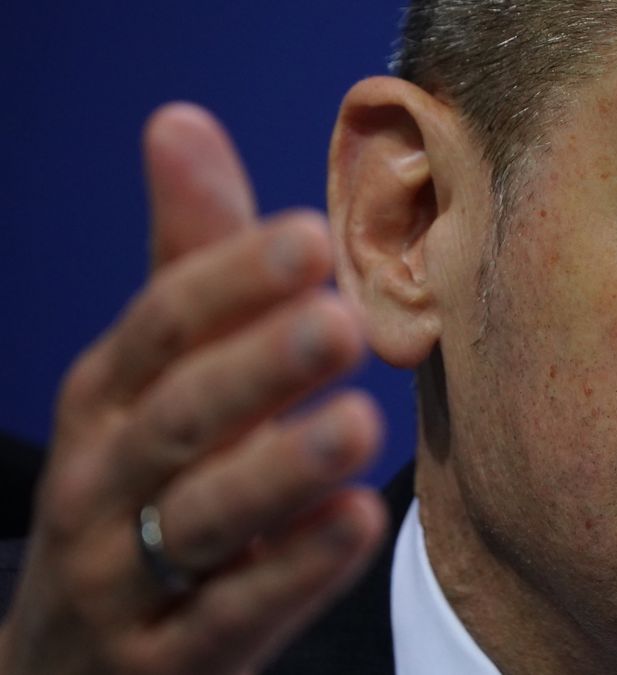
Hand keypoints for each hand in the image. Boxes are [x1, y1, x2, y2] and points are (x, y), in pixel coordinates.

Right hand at [0, 104, 387, 673]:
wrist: (71, 658)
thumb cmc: (139, 481)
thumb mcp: (151, 376)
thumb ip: (186, 262)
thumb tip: (183, 119)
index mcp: (107, 397)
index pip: (162, 326)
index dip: (231, 281)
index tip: (310, 238)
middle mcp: (104, 479)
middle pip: (179, 417)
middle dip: (256, 368)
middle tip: (340, 323)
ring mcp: (125, 576)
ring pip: (200, 518)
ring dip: (278, 471)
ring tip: (357, 425)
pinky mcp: (168, 656)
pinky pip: (232, 614)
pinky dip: (292, 571)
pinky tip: (356, 524)